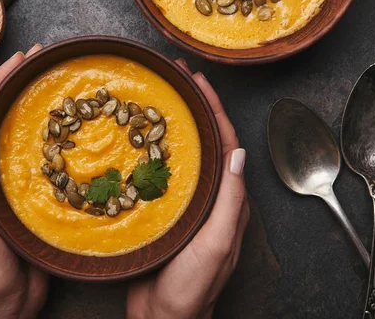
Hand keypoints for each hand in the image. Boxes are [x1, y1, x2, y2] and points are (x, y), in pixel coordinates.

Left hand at [0, 45, 47, 318]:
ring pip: (28, 133)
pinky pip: (51, 159)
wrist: (8, 301)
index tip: (21, 60)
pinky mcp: (42, 195)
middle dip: (21, 83)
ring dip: (41, 104)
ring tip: (60, 81)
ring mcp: (18, 181)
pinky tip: (77, 127)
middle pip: (6, 116)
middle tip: (45, 58)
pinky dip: (61, 137)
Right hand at [126, 59, 249, 318]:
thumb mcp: (215, 244)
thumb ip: (229, 201)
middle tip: (177, 79)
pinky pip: (162, 173)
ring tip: (160, 98)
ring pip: (184, 154)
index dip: (215, 109)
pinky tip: (138, 139)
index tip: (199, 81)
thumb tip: (236, 152)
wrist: (164, 318)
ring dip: (176, 124)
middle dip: (196, 107)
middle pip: (206, 141)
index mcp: (228, 200)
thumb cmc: (191, 287)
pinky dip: (155, 150)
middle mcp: (211, 196)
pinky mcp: (165, 211)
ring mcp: (188, 203)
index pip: (226, 143)